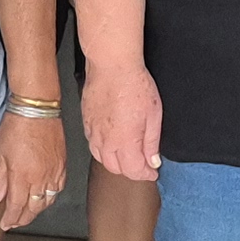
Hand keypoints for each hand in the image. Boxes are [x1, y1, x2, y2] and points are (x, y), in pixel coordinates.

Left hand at [0, 103, 66, 230]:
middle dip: (23, 218)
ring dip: (37, 210)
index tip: (6, 223)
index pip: (17, 207)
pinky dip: (51, 196)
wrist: (36, 110)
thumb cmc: (16, 128)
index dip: (10, 218)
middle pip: (33, 208)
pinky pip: (59, 188)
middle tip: (15, 222)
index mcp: (22, 177)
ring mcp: (53, 172)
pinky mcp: (62, 164)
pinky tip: (46, 196)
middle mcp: (40, 178)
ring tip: (29, 213)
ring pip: (47, 200)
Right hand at [82, 60, 161, 182]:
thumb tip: (152, 161)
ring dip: (116, 163)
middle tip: (142, 165)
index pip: (134, 171)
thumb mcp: (154, 115)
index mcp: (125, 142)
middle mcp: (106, 141)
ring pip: (102, 159)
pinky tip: (111, 144)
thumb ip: (152, 142)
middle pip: (116, 169)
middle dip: (131, 171)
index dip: (146, 174)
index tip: (152, 172)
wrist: (112, 66)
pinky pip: (92, 145)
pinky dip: (103, 151)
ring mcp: (93, 132)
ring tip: (128, 156)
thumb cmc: (134, 84)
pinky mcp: (86, 122)